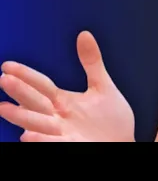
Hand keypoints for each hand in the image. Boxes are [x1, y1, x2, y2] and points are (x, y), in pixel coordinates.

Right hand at [0, 31, 134, 141]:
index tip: (7, 65)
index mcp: (63, 101)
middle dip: (20, 92)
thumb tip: (84, 34)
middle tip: (4, 79)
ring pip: (37, 124)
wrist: (123, 143)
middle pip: (35, 102)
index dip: (26, 75)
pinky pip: (52, 143)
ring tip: (3, 107)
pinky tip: (28, 135)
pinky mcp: (70, 146)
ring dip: (21, 116)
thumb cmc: (111, 119)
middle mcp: (57, 117)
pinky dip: (41, 139)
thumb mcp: (103, 86)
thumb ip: (92, 62)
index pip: (41, 85)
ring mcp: (62, 134)